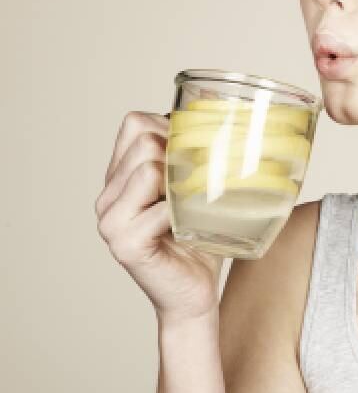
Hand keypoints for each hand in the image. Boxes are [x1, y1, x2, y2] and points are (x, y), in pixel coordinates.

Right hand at [95, 111, 223, 323]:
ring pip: (148, 167)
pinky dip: (183, 212)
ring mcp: (110, 220)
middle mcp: (107, 195)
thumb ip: (194, 150)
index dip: (171, 127)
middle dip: (182, 153)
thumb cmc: (200, 239)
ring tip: (195, 206)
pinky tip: (189, 228)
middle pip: (143, 140)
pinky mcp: (124, 243)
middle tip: (202, 184)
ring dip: (184, 182)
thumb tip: (216, 98)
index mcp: (120, 176)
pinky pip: (158, 207)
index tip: (197, 153)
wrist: (195, 294)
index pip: (135, 124)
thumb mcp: (198, 187)